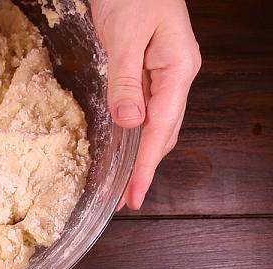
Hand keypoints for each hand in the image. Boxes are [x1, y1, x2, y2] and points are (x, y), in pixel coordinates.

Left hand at [91, 0, 201, 209]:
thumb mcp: (125, 37)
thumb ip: (125, 80)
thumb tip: (130, 122)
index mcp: (177, 69)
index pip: (161, 128)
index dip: (146, 164)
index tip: (134, 193)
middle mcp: (175, 76)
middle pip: (163, 131)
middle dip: (146, 167)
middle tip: (127, 198)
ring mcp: (164, 74)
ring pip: (156, 123)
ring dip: (141, 152)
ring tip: (125, 181)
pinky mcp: (149, 70)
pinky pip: (144, 108)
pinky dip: (135, 131)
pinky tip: (125, 145)